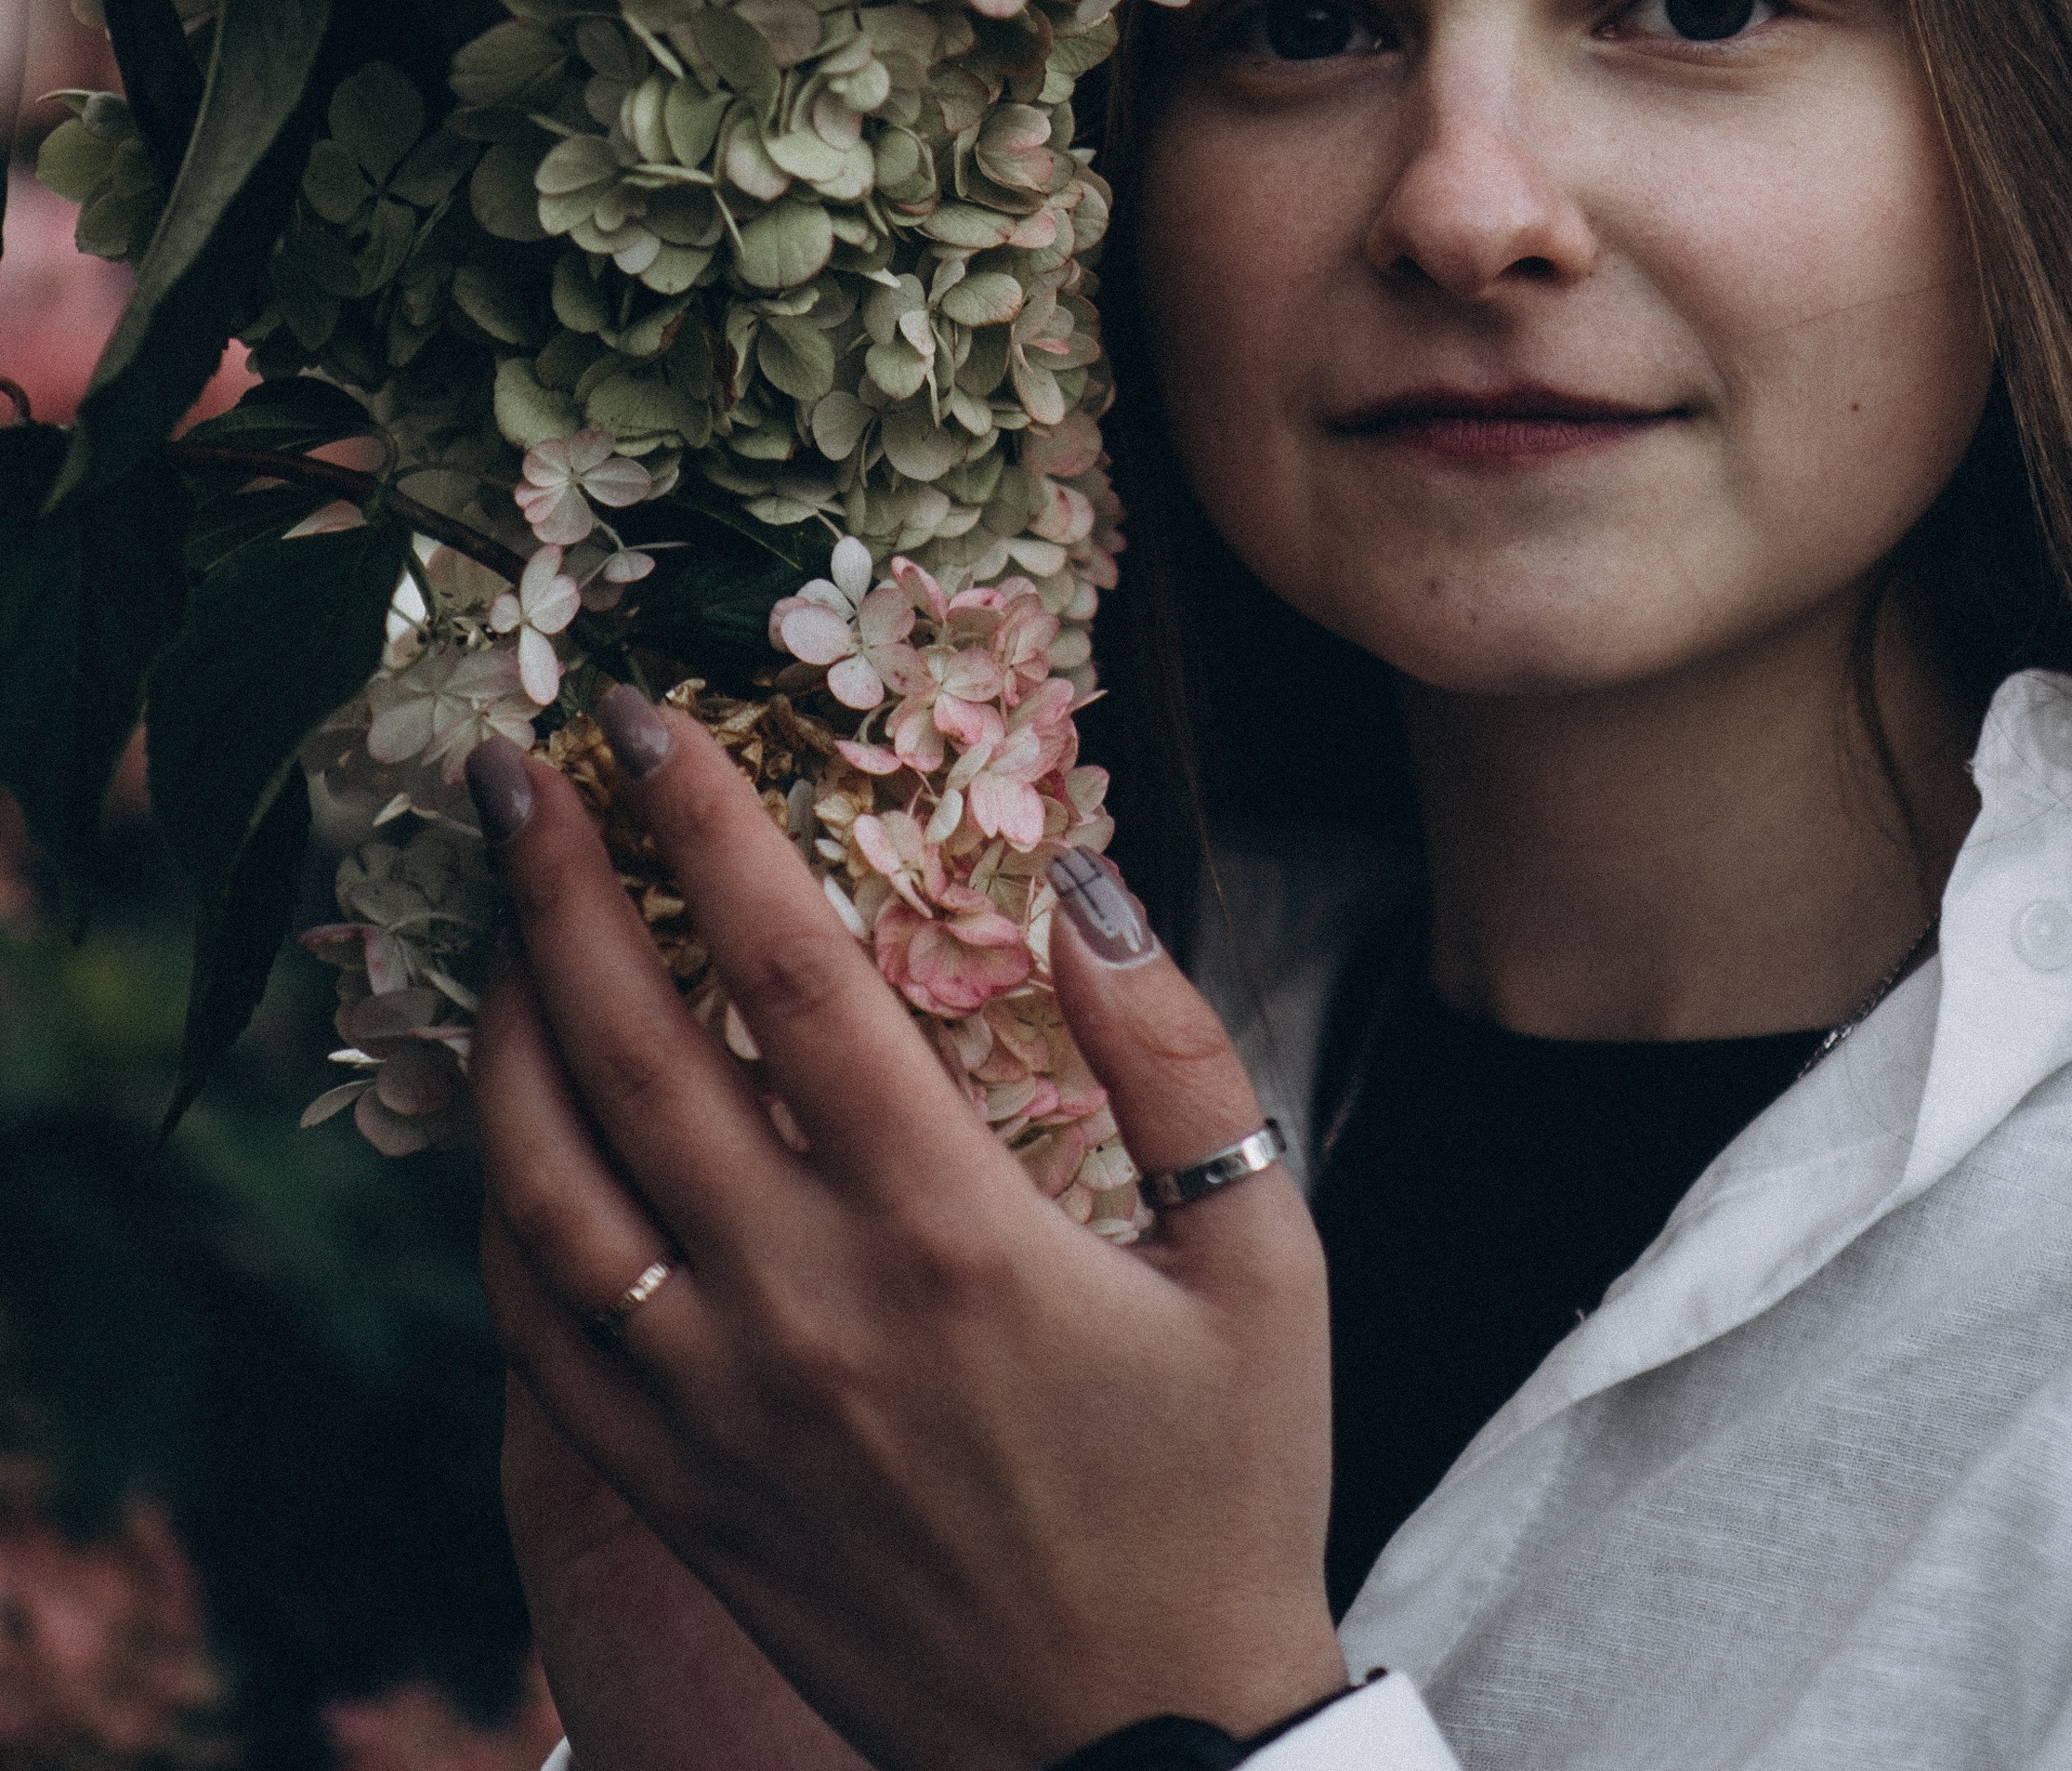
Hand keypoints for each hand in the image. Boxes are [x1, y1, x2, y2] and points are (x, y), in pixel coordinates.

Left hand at [468, 693, 1343, 1770]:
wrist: (1144, 1750)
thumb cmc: (1224, 1483)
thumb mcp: (1265, 1253)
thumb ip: (1179, 1054)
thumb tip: (1089, 882)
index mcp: (952, 1230)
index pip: (791, 973)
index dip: (707, 828)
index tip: (650, 719)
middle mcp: (807, 1308)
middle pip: (633, 1052)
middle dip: (554, 887)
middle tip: (512, 769)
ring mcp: (721, 1411)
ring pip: (547, 1189)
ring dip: (499, 1035)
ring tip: (492, 924)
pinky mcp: (679, 1495)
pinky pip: (542, 1334)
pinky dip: (501, 1210)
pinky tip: (507, 1129)